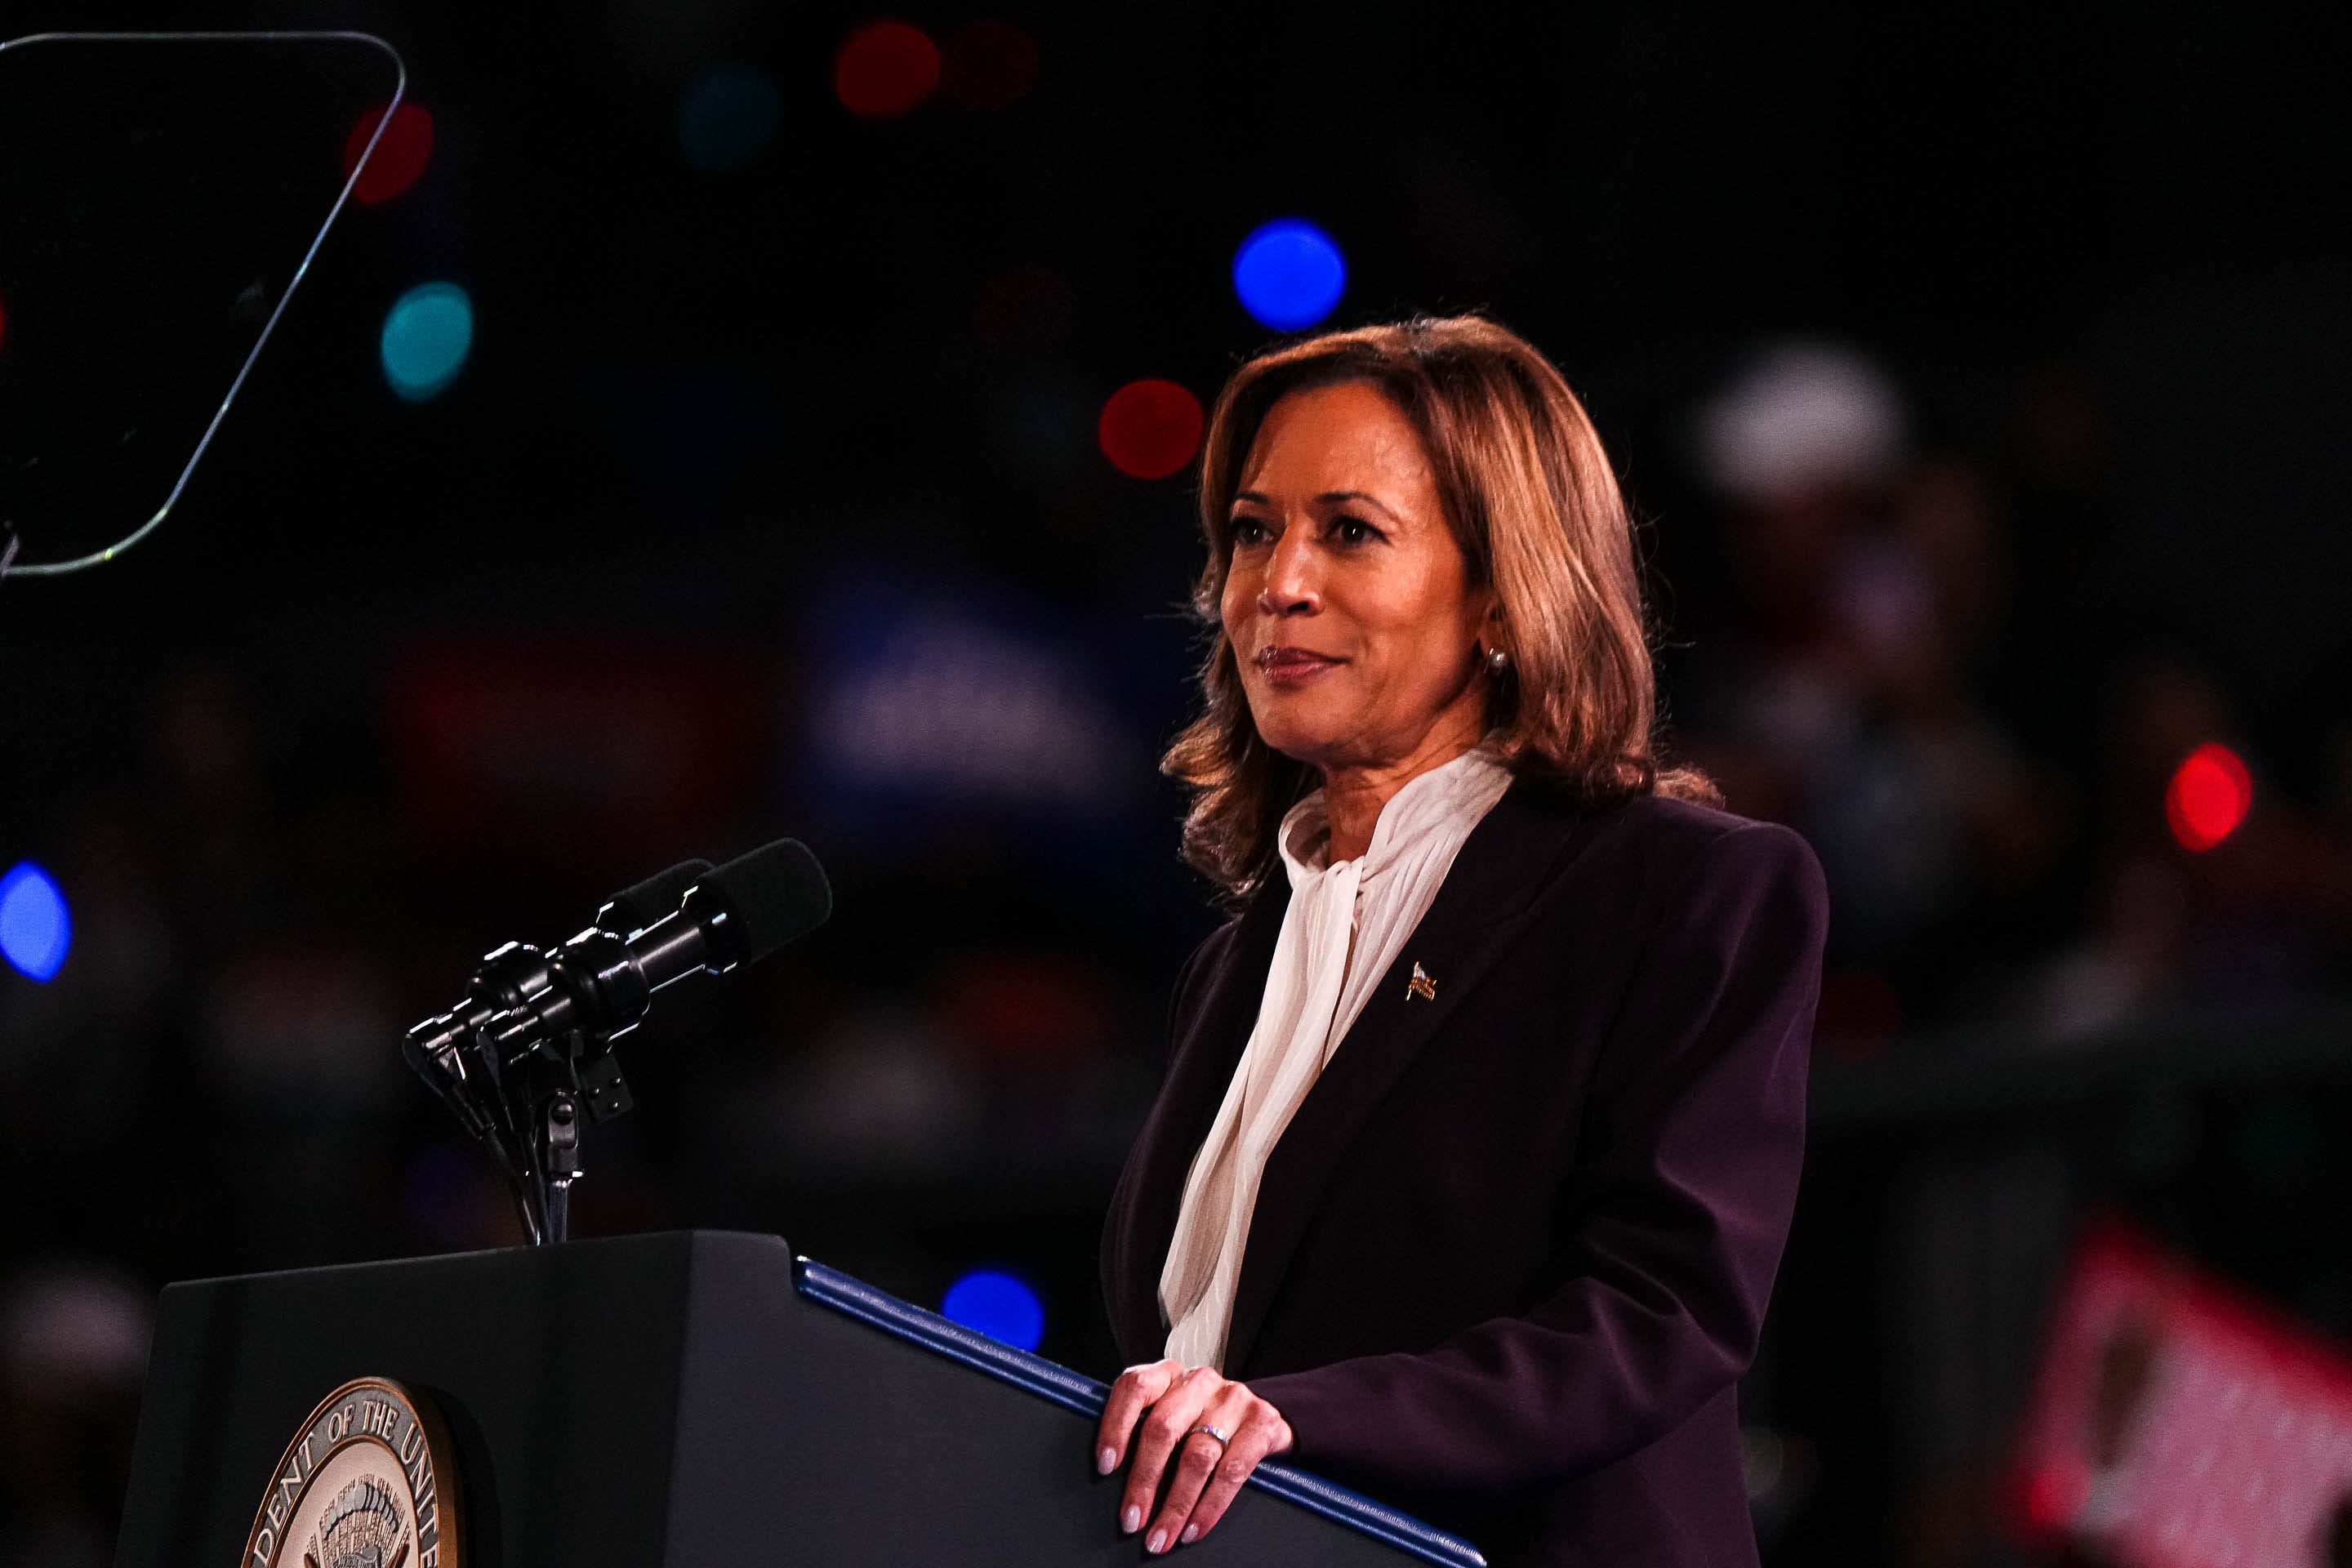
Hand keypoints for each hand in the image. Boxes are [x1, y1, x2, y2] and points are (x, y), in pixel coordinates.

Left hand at [1095, 1359, 1293, 1551]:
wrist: (1262, 1419)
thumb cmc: (1201, 1422)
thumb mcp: (1172, 1414)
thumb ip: (1142, 1429)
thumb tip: (1109, 1475)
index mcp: (1168, 1374)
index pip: (1135, 1387)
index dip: (1116, 1426)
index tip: (1105, 1466)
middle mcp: (1199, 1381)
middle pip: (1163, 1428)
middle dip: (1144, 1480)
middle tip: (1132, 1519)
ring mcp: (1233, 1399)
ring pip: (1197, 1456)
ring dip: (1176, 1504)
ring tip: (1161, 1535)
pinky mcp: (1262, 1422)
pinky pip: (1232, 1472)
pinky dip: (1210, 1507)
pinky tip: (1194, 1528)